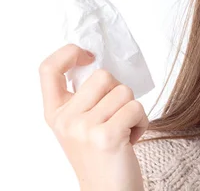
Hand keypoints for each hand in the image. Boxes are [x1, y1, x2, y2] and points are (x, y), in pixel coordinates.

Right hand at [39, 44, 147, 190]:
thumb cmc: (102, 155)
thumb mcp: (82, 125)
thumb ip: (85, 98)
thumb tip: (100, 62)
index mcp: (55, 113)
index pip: (48, 69)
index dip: (69, 53)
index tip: (89, 56)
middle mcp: (64, 120)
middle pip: (102, 75)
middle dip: (120, 91)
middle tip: (117, 116)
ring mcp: (83, 128)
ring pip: (124, 91)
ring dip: (133, 109)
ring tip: (124, 130)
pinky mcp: (106, 136)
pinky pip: (136, 108)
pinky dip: (142, 122)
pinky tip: (131, 139)